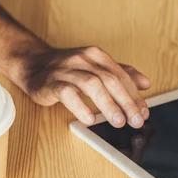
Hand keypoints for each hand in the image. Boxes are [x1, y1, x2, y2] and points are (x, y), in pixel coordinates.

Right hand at [14, 44, 150, 127]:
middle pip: (110, 80)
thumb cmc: (67, 68)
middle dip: (126, 102)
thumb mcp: (95, 67)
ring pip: (91, 85)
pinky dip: (80, 106)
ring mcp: (66, 70)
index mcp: (96, 55)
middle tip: (136, 120)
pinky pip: (67, 93)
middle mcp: (83, 59)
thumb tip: (146, 84)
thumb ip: (120, 74)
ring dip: (107, 104)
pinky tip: (89, 119)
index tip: (144, 112)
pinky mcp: (51, 82)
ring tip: (118, 122)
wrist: (32, 63)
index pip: (121, 75)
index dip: (134, 95)